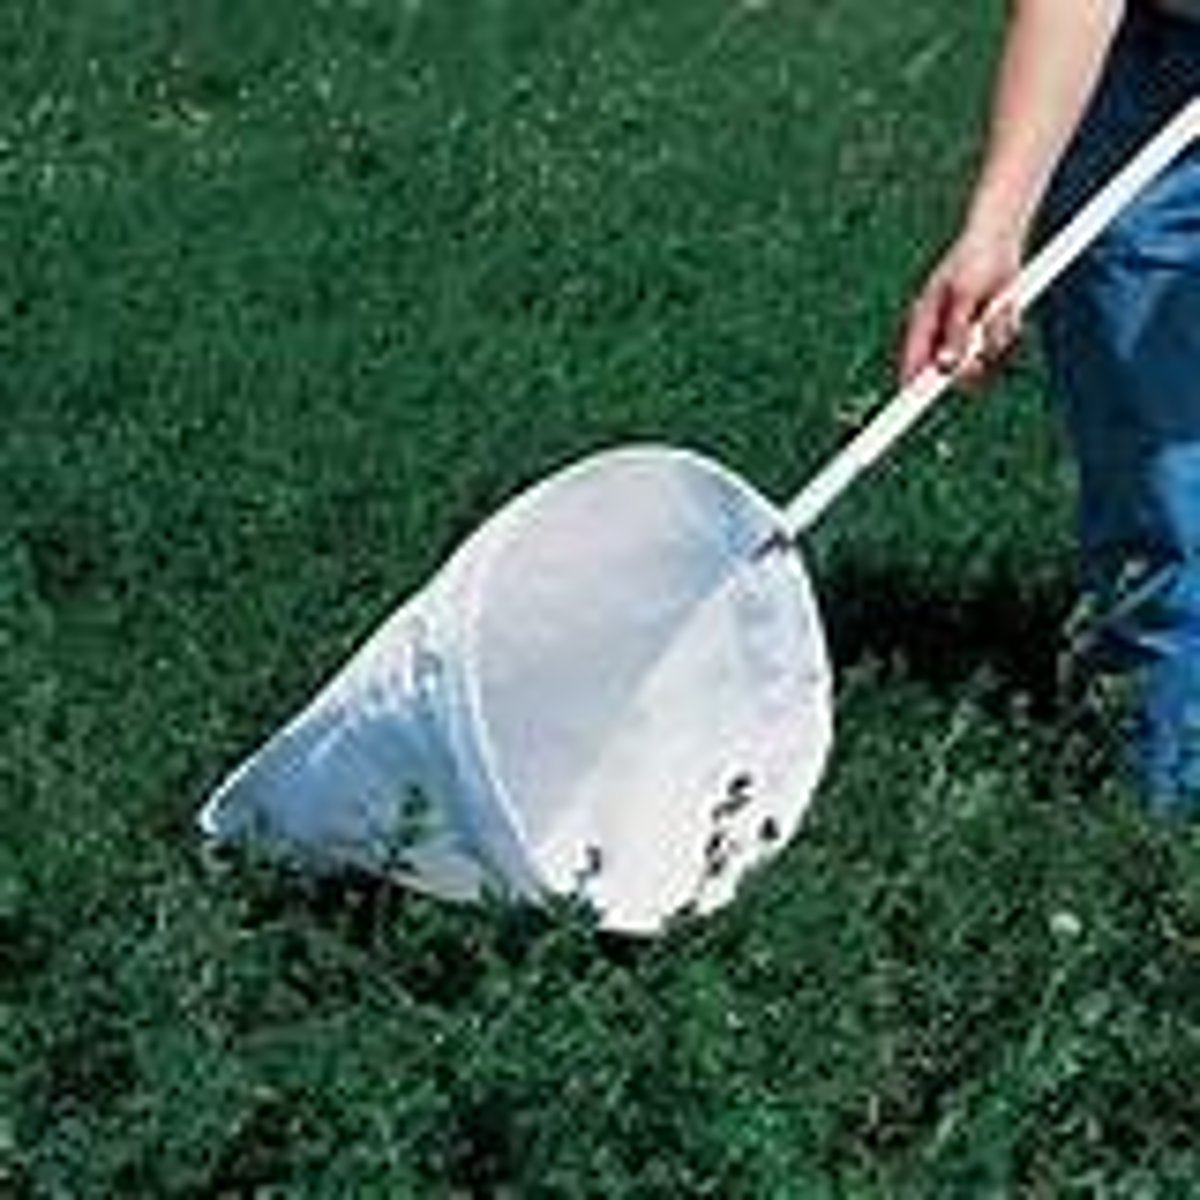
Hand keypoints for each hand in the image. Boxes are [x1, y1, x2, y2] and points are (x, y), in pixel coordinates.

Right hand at [899, 227, 1023, 386]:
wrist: (1001, 239)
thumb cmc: (972, 261)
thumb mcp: (963, 296)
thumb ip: (955, 334)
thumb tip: (945, 368)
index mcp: (924, 325)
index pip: (910, 366)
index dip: (908, 389)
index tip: (908, 408)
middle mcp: (943, 335)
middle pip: (952, 373)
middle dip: (971, 362)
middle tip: (981, 347)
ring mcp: (967, 335)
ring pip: (983, 361)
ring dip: (995, 338)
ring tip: (996, 306)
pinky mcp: (989, 332)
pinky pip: (1001, 346)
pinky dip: (1007, 329)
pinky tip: (1004, 304)